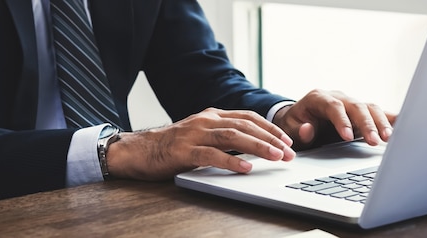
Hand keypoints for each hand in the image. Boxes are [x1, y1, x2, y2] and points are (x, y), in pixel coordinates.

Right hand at [105, 108, 295, 180]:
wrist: (137, 151)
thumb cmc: (171, 146)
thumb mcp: (200, 135)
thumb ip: (222, 136)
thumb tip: (252, 146)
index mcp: (211, 115)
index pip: (248, 117)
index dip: (269, 128)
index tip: (287, 140)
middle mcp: (205, 121)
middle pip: (245, 126)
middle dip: (270, 139)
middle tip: (289, 152)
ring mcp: (194, 135)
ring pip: (233, 137)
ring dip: (258, 147)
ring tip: (275, 157)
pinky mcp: (184, 151)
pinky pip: (212, 155)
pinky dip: (231, 161)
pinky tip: (246, 168)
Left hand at [272, 89, 396, 149]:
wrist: (298, 121)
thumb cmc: (294, 125)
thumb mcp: (289, 129)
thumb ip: (298, 131)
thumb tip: (306, 130)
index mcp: (318, 98)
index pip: (333, 107)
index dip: (342, 120)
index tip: (348, 137)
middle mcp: (338, 97)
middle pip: (356, 106)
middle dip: (367, 124)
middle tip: (374, 141)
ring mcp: (351, 104)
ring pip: (370, 108)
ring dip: (381, 123)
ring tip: (389, 139)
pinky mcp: (362, 113)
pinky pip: (378, 113)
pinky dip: (390, 119)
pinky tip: (404, 127)